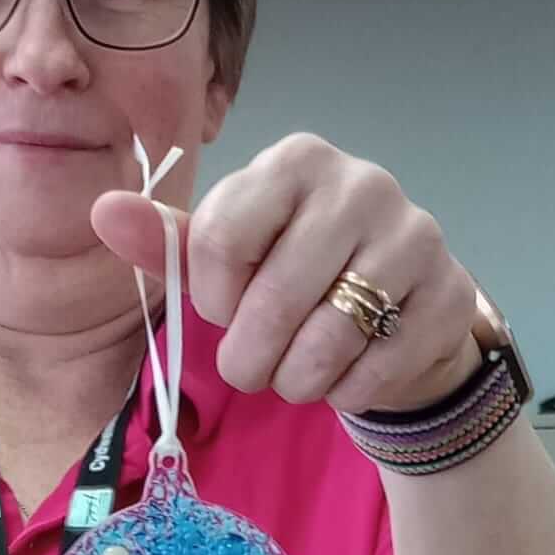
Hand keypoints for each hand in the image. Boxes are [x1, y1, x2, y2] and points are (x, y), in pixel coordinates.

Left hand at [91, 132, 480, 414]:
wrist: (400, 309)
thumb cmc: (297, 275)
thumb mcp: (228, 255)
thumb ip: (169, 241)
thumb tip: (104, 212)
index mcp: (297, 161)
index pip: (220, 239)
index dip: (212, 298)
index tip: (224, 309)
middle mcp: (363, 184)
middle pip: (272, 300)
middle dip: (249, 359)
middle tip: (252, 368)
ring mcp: (416, 237)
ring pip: (326, 343)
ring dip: (297, 381)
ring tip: (297, 374)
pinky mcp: (449, 296)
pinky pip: (374, 371)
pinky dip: (346, 392)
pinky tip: (347, 375)